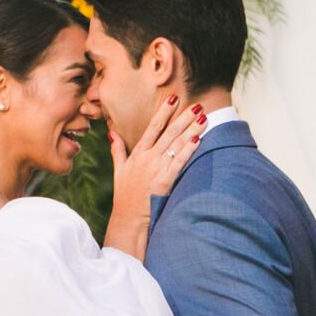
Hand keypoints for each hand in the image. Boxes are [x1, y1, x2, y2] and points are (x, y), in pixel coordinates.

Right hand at [104, 96, 203, 257]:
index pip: (153, 127)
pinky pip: (179, 162)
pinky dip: (188, 151)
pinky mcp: (165, 180)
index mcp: (138, 153)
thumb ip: (117, 150)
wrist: (128, 217)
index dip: (164, 112)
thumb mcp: (119, 170)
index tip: (174, 98)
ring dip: (191, 130)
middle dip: (184, 117)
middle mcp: (148, 158)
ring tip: (203, 118)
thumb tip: (112, 134)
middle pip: (169, 133)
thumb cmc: (124, 196)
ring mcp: (157, 168)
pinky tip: (197, 140)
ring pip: (176, 144)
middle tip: (197, 105)